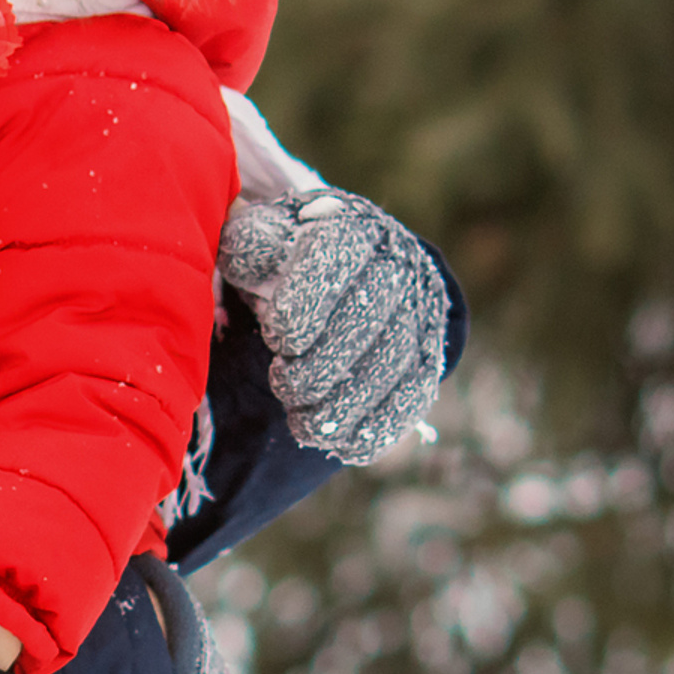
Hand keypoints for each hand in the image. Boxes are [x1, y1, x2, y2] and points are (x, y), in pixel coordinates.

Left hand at [218, 190, 449, 465]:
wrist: (354, 270)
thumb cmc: (292, 258)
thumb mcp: (264, 241)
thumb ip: (250, 246)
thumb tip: (245, 254)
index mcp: (348, 229)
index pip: (330, 264)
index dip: (302, 309)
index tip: (278, 338)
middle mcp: (395, 265)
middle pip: (364, 322)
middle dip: (319, 367)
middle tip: (285, 385)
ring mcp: (419, 312)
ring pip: (390, 366)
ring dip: (344, 405)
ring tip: (304, 423)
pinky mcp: (428, 356)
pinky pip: (412, 397)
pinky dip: (377, 427)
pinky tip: (343, 444)